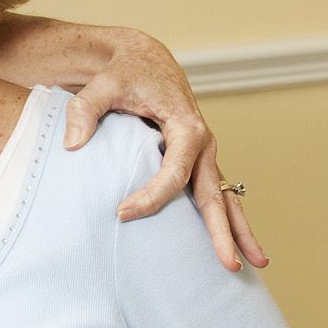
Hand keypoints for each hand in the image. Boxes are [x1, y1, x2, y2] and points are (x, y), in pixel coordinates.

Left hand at [63, 28, 268, 272]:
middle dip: (221, 231)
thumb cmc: (124, 74)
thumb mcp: (101, 85)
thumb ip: (84, 111)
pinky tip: (232, 247)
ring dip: (238, 232)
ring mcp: (203, 157)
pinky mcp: (196, 164)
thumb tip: (73, 145)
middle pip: (214, 195)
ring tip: (254, 264)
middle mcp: (203, 145)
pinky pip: (214, 197)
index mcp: (186, 127)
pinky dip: (225, 221)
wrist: (143, 61)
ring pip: (225, 199)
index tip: (122, 213)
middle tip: (229, 265)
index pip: (174, 172)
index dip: (151, 197)